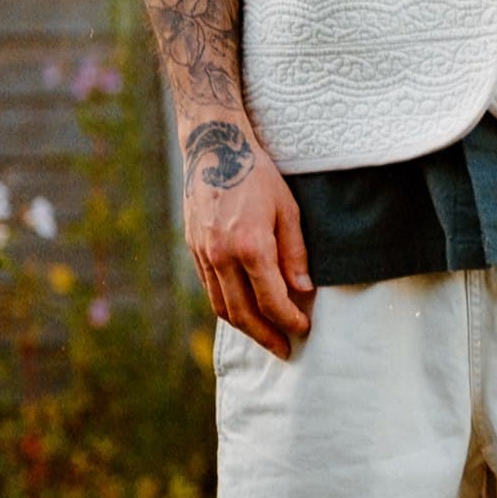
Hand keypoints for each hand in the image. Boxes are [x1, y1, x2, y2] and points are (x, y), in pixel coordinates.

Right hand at [179, 114, 312, 358]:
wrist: (214, 147)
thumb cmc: (259, 175)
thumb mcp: (289, 210)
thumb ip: (295, 253)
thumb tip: (303, 291)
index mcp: (250, 246)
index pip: (271, 300)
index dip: (288, 319)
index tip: (303, 330)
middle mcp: (221, 255)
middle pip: (242, 312)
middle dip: (265, 335)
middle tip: (284, 350)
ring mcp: (203, 253)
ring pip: (221, 305)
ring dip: (244, 327)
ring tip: (265, 337)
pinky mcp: (193, 248)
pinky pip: (210, 289)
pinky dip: (227, 306)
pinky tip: (244, 312)